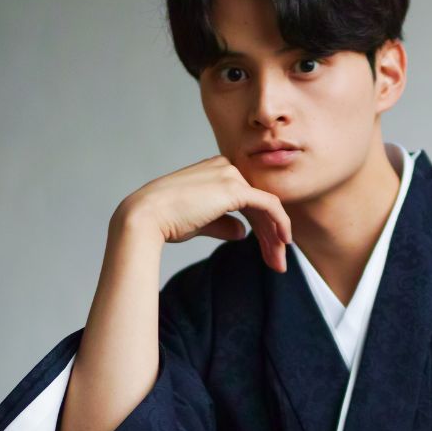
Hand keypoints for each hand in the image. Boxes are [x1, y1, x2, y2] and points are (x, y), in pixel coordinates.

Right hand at [113, 154, 292, 272]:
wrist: (146, 217)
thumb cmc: (165, 221)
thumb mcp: (200, 222)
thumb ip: (223, 223)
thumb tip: (242, 232)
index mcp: (215, 171)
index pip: (248, 200)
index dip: (261, 227)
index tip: (268, 252)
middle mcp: (225, 168)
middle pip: (259, 204)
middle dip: (271, 235)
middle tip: (278, 262)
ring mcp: (230, 175)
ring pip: (266, 206)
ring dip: (275, 236)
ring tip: (279, 262)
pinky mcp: (235, 188)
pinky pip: (269, 205)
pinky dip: (281, 223)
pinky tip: (284, 242)